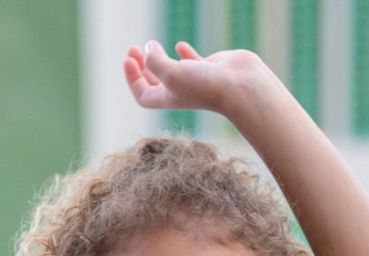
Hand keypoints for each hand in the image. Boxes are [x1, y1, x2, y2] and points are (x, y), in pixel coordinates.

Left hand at [124, 40, 266, 115]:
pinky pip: (194, 61)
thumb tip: (148, 48)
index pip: (144, 95)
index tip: (128, 58)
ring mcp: (196, 80)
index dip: (132, 79)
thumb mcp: (171, 74)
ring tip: (152, 44)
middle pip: (154, 84)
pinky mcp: (211, 69)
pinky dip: (185, 53)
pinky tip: (179, 45)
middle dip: (141, 68)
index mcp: (169, 98)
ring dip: (159, 58)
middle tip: (132, 50)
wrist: (240, 87)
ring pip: (172, 71)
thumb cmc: (206, 87)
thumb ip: (154, 61)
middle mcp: (182, 92)